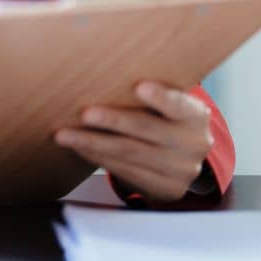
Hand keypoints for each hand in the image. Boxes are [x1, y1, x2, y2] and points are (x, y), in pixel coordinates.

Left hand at [54, 81, 214, 203]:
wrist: (182, 157)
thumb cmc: (163, 116)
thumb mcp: (168, 103)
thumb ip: (148, 91)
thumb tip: (101, 72)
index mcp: (196, 115)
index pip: (179, 105)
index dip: (161, 97)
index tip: (139, 86)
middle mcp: (194, 144)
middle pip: (147, 129)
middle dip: (113, 121)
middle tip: (84, 113)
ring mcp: (181, 170)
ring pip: (130, 154)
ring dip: (93, 143)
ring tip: (65, 134)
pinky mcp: (165, 189)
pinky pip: (125, 171)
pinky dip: (98, 157)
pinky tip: (78, 147)